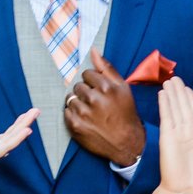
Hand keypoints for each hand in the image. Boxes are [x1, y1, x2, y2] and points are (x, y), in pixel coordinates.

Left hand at [0, 110, 37, 193]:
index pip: (3, 136)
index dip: (14, 127)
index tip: (24, 118)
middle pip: (11, 134)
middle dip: (23, 122)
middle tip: (36, 110)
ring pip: (12, 137)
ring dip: (24, 124)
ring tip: (35, 112)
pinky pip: (7, 145)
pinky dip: (17, 138)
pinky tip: (27, 130)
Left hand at [64, 50, 146, 165]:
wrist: (126, 143)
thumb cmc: (125, 113)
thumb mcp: (123, 88)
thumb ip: (107, 68)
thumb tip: (93, 50)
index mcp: (106, 88)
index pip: (87, 74)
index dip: (93, 82)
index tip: (100, 91)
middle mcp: (94, 99)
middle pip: (78, 86)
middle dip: (85, 92)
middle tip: (96, 103)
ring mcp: (83, 114)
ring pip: (70, 98)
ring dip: (78, 103)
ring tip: (90, 112)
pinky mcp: (75, 126)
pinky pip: (66, 112)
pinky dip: (73, 114)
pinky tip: (85, 119)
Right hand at [159, 77, 192, 193]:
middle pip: (190, 106)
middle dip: (185, 92)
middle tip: (180, 78)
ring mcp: (179, 133)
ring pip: (178, 108)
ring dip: (174, 94)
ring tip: (172, 80)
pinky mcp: (169, 136)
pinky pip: (167, 117)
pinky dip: (166, 105)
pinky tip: (164, 93)